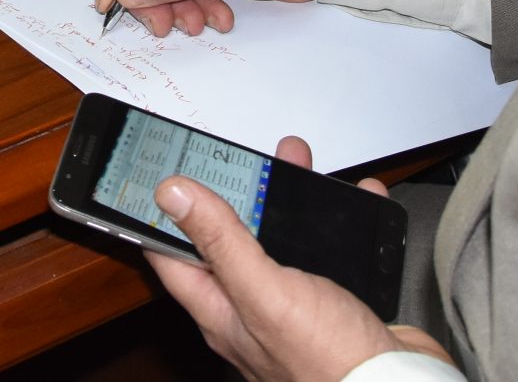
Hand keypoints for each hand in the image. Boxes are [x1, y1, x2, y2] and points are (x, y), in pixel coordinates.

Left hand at [148, 135, 454, 381]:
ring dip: (290, 199)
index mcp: (222, 311)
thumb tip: (171, 195)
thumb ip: (220, 241)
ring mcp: (297, 305)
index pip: (172, 256)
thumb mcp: (264, 291)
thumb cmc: (329, 364)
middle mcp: (254, 308)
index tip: (160, 174)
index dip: (161, 214)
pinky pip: (334, 250)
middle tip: (242, 156)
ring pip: (284, 238)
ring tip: (298, 163)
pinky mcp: (338, 301)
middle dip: (238, 191)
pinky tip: (357, 198)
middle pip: (233, 238)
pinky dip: (344, 220)